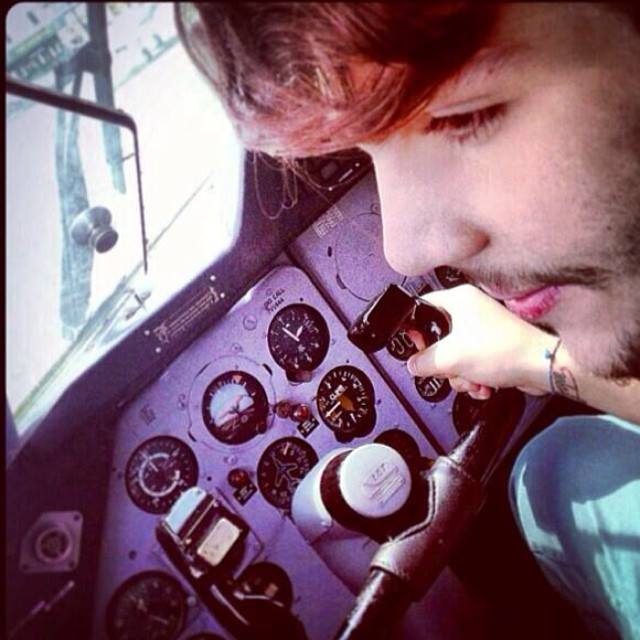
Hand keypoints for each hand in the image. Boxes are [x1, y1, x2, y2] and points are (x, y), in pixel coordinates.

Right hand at [406, 284, 556, 396]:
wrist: (541, 366)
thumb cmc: (506, 351)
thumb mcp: (451, 359)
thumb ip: (423, 362)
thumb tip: (413, 365)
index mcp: (459, 300)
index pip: (423, 306)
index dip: (416, 329)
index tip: (417, 346)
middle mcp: (471, 310)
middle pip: (438, 338)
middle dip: (444, 364)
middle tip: (451, 368)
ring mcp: (484, 328)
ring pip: (454, 355)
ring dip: (459, 375)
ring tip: (472, 381)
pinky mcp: (494, 346)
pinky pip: (471, 363)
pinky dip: (474, 378)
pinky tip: (483, 385)